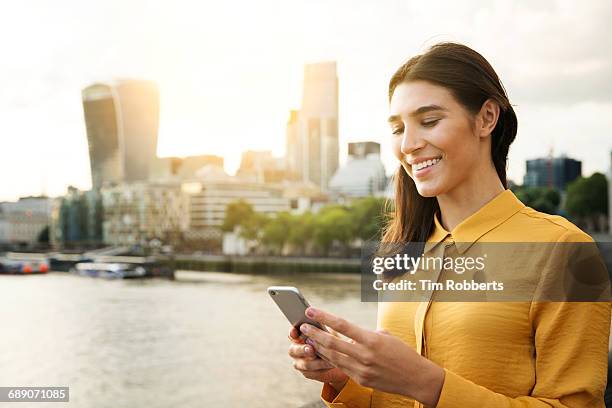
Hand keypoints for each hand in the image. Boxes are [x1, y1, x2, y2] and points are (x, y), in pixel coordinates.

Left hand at [300, 307, 444, 407]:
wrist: (416, 378)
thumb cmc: (402, 352)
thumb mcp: (386, 336)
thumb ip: (365, 333)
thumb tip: (349, 333)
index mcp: (372, 340)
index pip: (342, 325)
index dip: (324, 317)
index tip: (311, 310)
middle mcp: (365, 355)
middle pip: (332, 342)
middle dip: (315, 333)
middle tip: (302, 326)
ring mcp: (362, 369)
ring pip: (333, 356)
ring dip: (318, 347)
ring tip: (308, 338)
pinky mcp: (361, 379)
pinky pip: (341, 367)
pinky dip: (330, 358)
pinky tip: (322, 352)